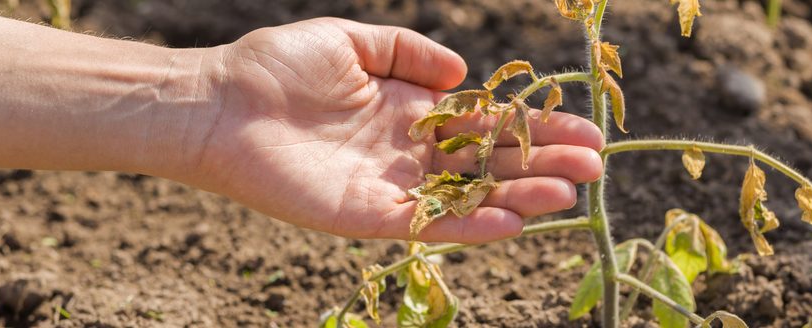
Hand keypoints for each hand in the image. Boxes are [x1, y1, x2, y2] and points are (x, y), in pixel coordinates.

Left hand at [190, 18, 602, 242]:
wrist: (216, 102)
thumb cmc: (275, 66)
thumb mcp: (353, 41)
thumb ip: (409, 53)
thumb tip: (463, 75)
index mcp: (412, 113)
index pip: (488, 125)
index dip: (536, 128)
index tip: (583, 131)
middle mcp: (410, 154)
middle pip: (491, 163)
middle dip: (543, 164)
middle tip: (595, 167)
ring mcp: (393, 187)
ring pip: (471, 198)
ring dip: (521, 197)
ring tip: (569, 194)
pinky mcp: (367, 216)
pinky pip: (429, 224)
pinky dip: (471, 224)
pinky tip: (512, 219)